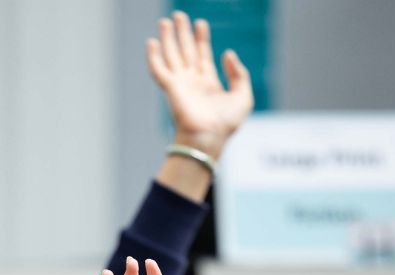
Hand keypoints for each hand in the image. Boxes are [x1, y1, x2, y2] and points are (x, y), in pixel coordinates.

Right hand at [148, 11, 253, 158]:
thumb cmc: (226, 124)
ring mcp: (180, 85)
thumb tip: (227, 54)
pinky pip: (159, 70)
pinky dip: (153, 57)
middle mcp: (193, 82)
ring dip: (168, 38)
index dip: (201, 39)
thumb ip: (239, 74)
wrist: (209, 138)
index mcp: (208, 83)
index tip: (200, 24)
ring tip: (165, 21)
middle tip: (179, 15)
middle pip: (185, 51)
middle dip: (182, 33)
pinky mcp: (171, 89)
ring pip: (172, 55)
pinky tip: (151, 42)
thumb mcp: (243, 96)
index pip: (202, 56)